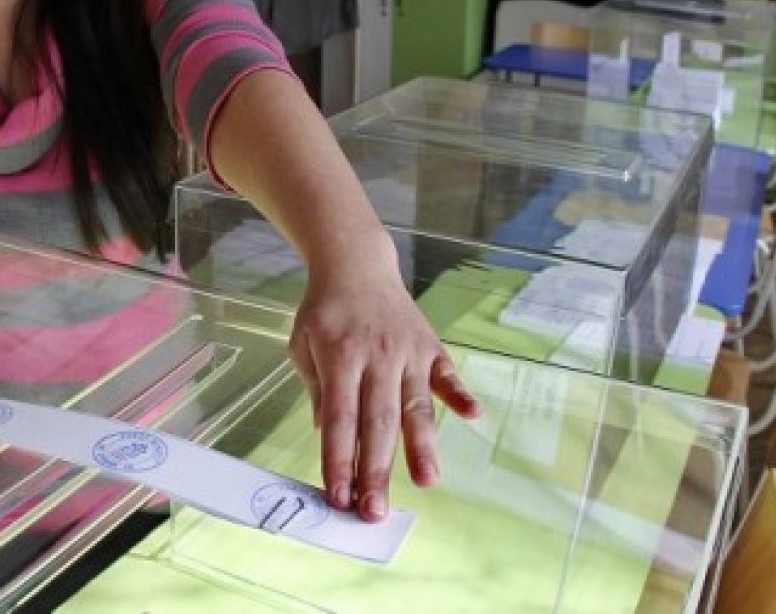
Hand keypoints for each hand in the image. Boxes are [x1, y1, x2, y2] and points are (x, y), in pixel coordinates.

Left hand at [288, 261, 480, 522]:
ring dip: (422, 446)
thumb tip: (327, 436)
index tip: (337, 496)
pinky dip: (460, 394)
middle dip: (376, 470)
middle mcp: (376, 356)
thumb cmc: (324, 311)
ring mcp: (407, 352)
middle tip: (374, 510)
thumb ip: (316, 390)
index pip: (338, 418)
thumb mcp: (302, 345)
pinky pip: (448, 374)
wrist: (355, 265)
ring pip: (415, 406)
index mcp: (339, 357)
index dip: (338, 460)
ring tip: (426, 482)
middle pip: (377, 422)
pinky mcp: (431, 347)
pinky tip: (473, 417)